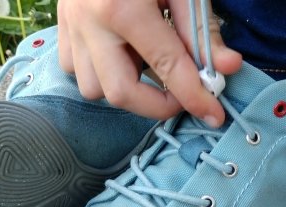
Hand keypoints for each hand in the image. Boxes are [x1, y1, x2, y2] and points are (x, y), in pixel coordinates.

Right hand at [57, 0, 241, 126]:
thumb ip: (200, 28)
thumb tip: (225, 67)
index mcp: (122, 7)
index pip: (166, 67)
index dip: (194, 96)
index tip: (214, 116)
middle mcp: (89, 23)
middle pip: (120, 93)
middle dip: (156, 106)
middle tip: (180, 95)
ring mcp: (70, 27)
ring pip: (93, 88)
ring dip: (125, 88)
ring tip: (145, 65)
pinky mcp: (60, 27)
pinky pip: (75, 70)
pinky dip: (99, 72)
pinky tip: (118, 54)